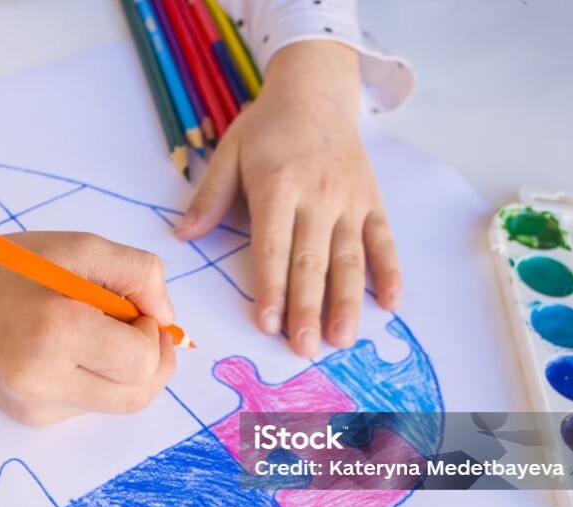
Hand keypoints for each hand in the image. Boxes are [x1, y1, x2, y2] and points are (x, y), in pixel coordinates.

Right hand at [0, 206, 175, 425]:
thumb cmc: (13, 264)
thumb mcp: (81, 247)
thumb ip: (139, 273)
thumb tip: (167, 321)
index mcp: (54, 333)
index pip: (141, 362)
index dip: (151, 334)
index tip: (130, 308)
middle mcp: (42, 381)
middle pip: (137, 396)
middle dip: (150, 360)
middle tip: (131, 325)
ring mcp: (34, 407)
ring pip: (117, 404)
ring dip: (123, 370)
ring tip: (92, 332)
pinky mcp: (29, 418)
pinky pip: (88, 406)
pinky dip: (95, 378)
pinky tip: (68, 351)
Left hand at [175, 41, 400, 357]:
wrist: (316, 91)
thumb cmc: (267, 128)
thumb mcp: (229, 152)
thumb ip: (209, 197)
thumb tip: (181, 236)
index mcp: (277, 187)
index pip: (274, 248)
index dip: (271, 288)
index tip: (268, 324)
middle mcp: (318, 197)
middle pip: (313, 262)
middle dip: (309, 309)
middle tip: (306, 349)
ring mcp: (350, 201)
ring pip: (351, 259)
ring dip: (349, 302)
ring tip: (344, 339)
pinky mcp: (373, 202)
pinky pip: (384, 241)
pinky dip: (391, 272)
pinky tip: (391, 304)